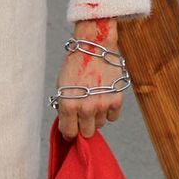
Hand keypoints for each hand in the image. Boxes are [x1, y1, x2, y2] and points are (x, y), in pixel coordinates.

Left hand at [55, 18, 124, 140]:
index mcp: (68, 104)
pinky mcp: (116, 100)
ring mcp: (102, 105)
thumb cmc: (75, 64)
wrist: (94, 46)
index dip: (69, 132)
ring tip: (93, 100)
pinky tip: (104, 98)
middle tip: (82, 115)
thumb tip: (67, 122)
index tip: (70, 130)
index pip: (69, 132)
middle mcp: (86, 108)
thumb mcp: (62, 84)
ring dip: (96, 117)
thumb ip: (64, 105)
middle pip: (87, 132)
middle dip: (83, 125)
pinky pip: (113, 117)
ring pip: (100, 124)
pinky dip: (109, 111)